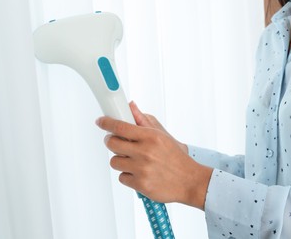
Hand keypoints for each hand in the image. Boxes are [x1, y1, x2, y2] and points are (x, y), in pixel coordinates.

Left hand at [95, 105, 211, 209]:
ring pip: (114, 162)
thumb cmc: (177, 158)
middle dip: (112, 142)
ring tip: (134, 161)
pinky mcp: (140, 184)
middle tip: (118, 143)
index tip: (101, 121)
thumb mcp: (163, 135)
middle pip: (112, 143)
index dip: (106, 123)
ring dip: (121, 161)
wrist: (189, 181)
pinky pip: (121, 177)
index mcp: (151, 137)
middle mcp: (145, 152)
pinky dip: (128, 176)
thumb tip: (131, 106)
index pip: (120, 126)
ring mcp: (142, 169)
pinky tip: (139, 173)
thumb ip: (145, 120)